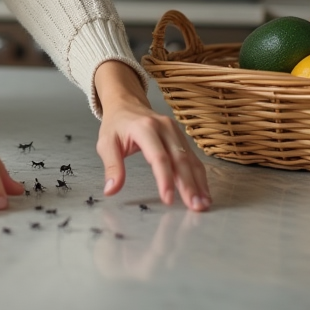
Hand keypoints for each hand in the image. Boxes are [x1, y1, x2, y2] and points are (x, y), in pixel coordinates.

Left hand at [94, 60, 211, 211]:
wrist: (126, 102)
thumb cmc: (116, 124)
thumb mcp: (106, 143)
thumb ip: (111, 166)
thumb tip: (111, 190)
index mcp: (144, 128)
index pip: (158, 157)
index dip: (165, 180)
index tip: (168, 199)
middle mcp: (164, 127)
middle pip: (180, 160)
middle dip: (189, 185)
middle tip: (195, 207)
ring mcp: (175, 131)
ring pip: (190, 160)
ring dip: (198, 183)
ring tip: (203, 204)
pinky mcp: (181, 136)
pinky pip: (192, 158)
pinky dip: (199, 176)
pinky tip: (202, 191)